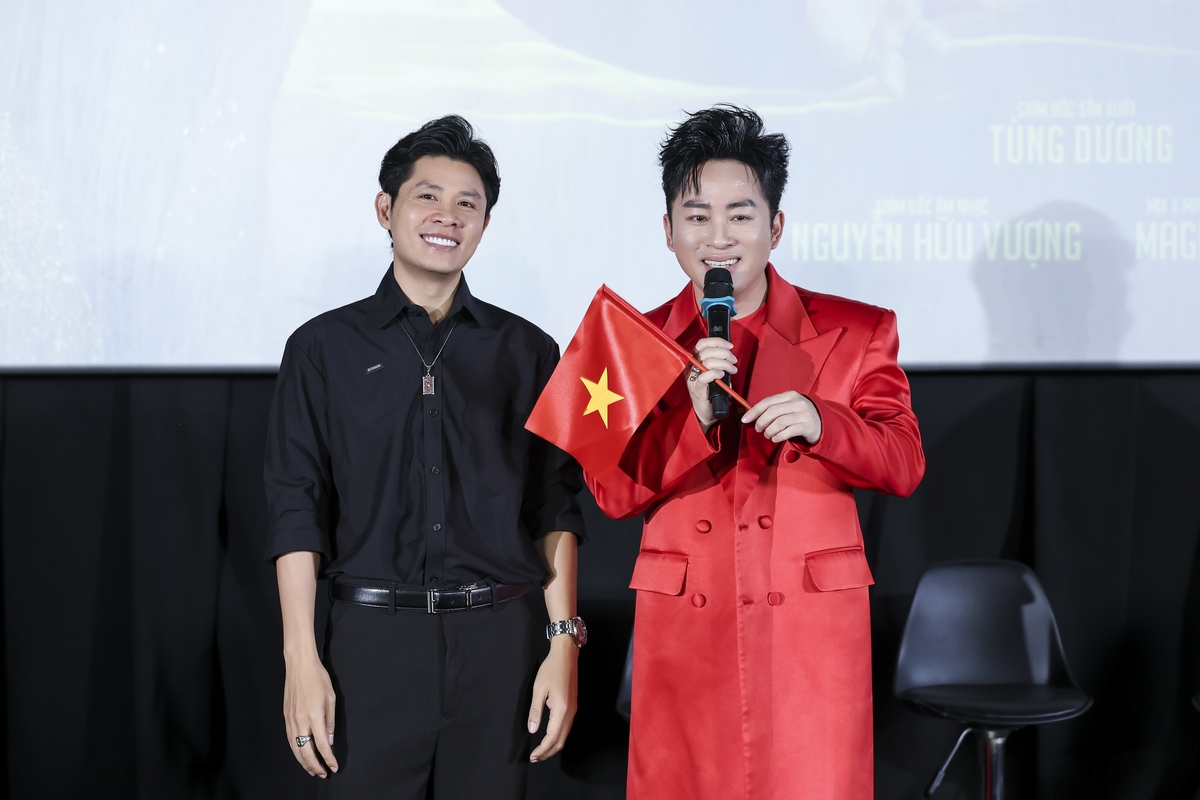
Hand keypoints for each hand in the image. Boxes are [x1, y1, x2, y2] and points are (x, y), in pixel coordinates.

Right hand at [283, 651, 338, 777]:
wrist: (299, 665)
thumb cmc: (318, 678)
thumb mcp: (331, 698)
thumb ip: (330, 721)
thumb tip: (330, 740)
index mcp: (314, 716)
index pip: (322, 745)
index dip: (328, 759)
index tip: (334, 767)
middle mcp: (300, 721)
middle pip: (306, 752)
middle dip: (315, 766)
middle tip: (323, 773)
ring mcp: (290, 720)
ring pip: (295, 748)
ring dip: (303, 762)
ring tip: (312, 770)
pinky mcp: (285, 717)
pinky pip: (290, 739)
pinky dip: (296, 750)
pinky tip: (301, 754)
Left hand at [527, 638, 578, 761]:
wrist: (566, 656)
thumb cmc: (551, 669)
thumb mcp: (539, 689)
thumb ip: (535, 711)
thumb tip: (532, 730)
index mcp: (561, 710)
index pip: (551, 737)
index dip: (542, 749)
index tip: (532, 756)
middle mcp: (570, 713)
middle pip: (560, 741)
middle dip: (548, 752)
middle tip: (535, 757)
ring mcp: (573, 710)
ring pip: (564, 735)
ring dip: (553, 746)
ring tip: (541, 751)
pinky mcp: (573, 706)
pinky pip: (566, 728)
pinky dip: (558, 737)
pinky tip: (549, 737)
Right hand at [687, 337, 737, 431]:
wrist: (706, 413)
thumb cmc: (711, 393)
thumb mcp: (714, 373)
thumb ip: (717, 362)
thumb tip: (729, 353)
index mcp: (694, 361)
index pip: (702, 344)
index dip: (717, 342)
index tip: (730, 346)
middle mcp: (691, 368)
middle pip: (706, 351)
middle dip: (724, 353)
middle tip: (734, 360)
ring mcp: (692, 378)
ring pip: (708, 362)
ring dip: (724, 364)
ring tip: (733, 369)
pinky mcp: (696, 389)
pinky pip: (705, 377)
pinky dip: (715, 373)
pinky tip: (722, 375)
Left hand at [741, 391, 821, 443]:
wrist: (820, 422)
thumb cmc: (798, 415)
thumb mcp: (788, 407)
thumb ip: (773, 408)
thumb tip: (751, 414)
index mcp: (789, 395)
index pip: (768, 401)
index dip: (754, 411)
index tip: (745, 419)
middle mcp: (797, 402)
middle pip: (773, 411)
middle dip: (761, 421)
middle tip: (758, 429)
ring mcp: (804, 414)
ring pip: (780, 422)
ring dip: (770, 430)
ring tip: (768, 435)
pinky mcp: (808, 426)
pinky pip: (789, 431)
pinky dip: (779, 436)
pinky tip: (776, 438)